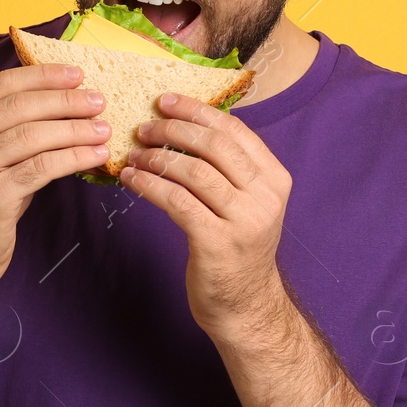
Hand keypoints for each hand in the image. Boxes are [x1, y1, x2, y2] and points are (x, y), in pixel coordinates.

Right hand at [0, 63, 111, 293]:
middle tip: (99, 101)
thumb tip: (70, 97)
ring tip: (104, 129)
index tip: (77, 74)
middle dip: (65, 101)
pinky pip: (41, 168)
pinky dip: (73, 157)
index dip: (42, 76)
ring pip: (32, 136)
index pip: (2, 85)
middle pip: (19, 107)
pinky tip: (96, 155)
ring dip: (75, 129)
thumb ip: (15, 125)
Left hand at [120, 92, 291, 337]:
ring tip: (134, 154)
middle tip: (144, 126)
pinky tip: (132, 179)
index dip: (198, 111)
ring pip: (193, 172)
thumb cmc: (238, 249)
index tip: (166, 101)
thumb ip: (229, 169)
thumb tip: (185, 127)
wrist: (246, 306)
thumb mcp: (247, 203)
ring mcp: (243, 221)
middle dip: (174, 130)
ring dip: (157, 158)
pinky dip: (150, 186)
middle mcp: (265, 197)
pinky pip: (177, 202)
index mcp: (275, 179)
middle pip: (214, 146)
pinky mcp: (216, 243)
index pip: (235, 131)